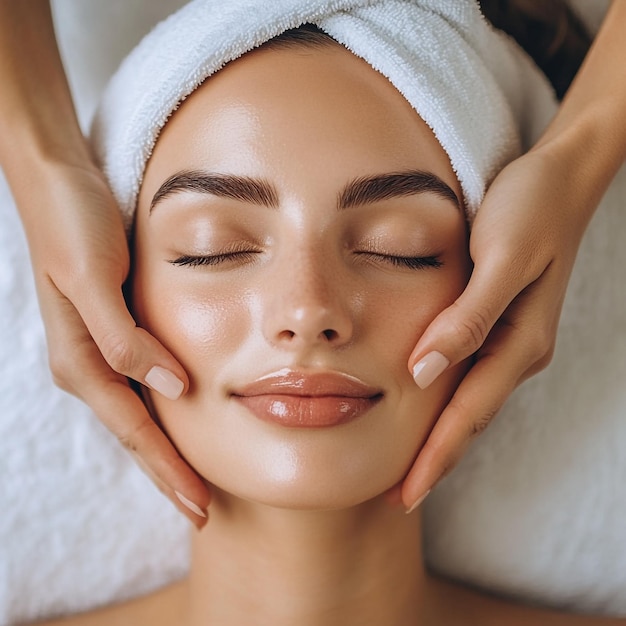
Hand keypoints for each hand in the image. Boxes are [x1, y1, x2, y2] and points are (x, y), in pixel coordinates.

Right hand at [23, 159, 210, 526]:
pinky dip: (164, 411)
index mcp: (82, 361)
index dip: (168, 470)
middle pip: (137, 433)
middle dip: (168, 474)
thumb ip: (127, 339)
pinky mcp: (113, 330)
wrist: (57, 182)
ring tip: (194, 479)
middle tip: (203, 511)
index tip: (199, 505)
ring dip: (167, 449)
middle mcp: (89, 364)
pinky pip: (140, 384)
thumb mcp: (94, 278)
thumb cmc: (74, 225)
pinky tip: (181, 418)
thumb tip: (174, 387)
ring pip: (139, 414)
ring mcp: (99, 350)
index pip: (136, 431)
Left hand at [401, 143, 600, 511]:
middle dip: (433, 461)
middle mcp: (516, 350)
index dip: (435, 457)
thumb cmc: (529, 209)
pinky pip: (468, 374)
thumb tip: (422, 373)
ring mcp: (510, 339)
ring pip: (468, 401)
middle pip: (468, 419)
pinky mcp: (499, 323)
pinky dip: (443, 401)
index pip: (467, 415)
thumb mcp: (499, 259)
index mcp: (518, 343)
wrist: (561, 175)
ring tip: (403, 468)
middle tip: (394, 499)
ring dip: (437, 437)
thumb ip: (466, 319)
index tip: (403, 495)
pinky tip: (422, 410)